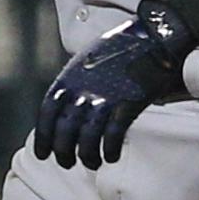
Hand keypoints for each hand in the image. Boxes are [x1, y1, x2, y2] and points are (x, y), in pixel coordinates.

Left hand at [33, 0, 196, 169]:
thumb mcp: (88, 60)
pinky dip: (109, 150)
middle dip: (63, 152)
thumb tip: (71, 106)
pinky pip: (113, 135)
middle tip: (67, 163)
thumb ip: (77, 82)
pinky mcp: (127, 103)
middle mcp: (82, 89)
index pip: (47, 114)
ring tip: (92, 163)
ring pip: (87, 139)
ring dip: (87, 156)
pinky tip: (111, 157)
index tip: (43, 154)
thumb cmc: (123, 47)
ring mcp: (104, 97)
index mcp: (69, 77)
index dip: (43, 137)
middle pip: (64, 131)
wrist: (156, 35)